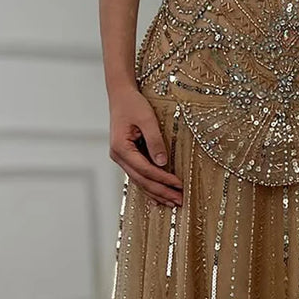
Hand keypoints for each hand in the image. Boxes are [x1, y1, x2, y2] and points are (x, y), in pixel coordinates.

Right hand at [109, 85, 182, 206]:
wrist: (121, 96)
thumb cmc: (132, 104)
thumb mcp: (147, 119)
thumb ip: (155, 141)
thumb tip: (162, 163)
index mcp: (121, 148)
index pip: (145, 169)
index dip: (163, 178)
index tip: (179, 184)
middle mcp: (118, 156)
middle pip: (142, 180)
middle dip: (162, 191)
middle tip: (179, 200)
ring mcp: (121, 158)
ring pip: (140, 181)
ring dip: (157, 193)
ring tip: (173, 202)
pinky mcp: (127, 157)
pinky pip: (139, 176)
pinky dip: (150, 186)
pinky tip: (158, 198)